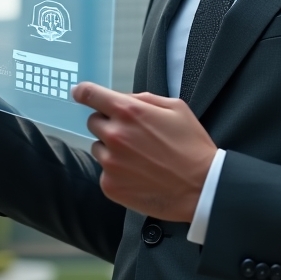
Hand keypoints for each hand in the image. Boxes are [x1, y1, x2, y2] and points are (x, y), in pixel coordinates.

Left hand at [72, 83, 217, 220]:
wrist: (201, 187)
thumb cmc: (192, 146)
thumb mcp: (176, 108)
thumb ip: (143, 99)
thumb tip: (121, 99)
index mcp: (129, 112)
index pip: (91, 94)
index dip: (83, 92)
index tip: (78, 93)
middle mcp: (114, 135)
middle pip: (94, 122)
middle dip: (109, 124)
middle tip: (133, 135)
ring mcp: (110, 163)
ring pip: (98, 148)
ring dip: (112, 149)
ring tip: (140, 158)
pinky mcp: (110, 186)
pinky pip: (105, 172)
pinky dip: (117, 172)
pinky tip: (140, 174)